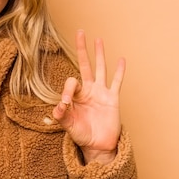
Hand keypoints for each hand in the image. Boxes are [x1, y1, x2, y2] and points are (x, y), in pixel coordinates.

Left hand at [52, 30, 124, 164]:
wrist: (97, 146)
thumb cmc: (81, 135)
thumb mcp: (68, 126)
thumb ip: (62, 116)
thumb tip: (57, 107)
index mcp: (76, 95)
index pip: (71, 82)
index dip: (67, 90)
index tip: (64, 103)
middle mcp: (88, 90)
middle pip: (85, 64)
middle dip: (82, 49)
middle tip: (79, 32)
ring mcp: (101, 93)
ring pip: (100, 68)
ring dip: (99, 54)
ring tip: (98, 39)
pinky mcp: (112, 99)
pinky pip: (116, 82)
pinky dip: (119, 71)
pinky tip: (121, 59)